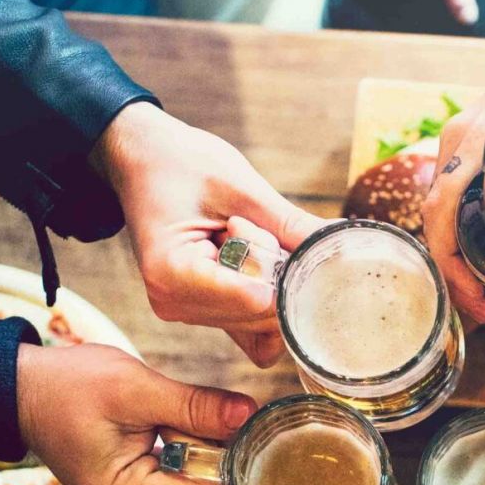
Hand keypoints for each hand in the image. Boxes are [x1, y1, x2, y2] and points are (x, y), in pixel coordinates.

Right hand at [16, 341, 253, 484]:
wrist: (25, 393)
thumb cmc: (68, 388)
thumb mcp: (135, 388)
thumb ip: (195, 406)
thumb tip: (248, 414)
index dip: (227, 458)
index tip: (217, 420)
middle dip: (217, 463)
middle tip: (192, 419)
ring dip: (203, 463)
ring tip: (174, 425)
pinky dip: (189, 465)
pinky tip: (169, 435)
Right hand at [94, 104, 324, 365]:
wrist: (142, 159)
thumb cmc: (180, 163)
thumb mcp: (239, 185)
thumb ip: (288, 224)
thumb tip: (341, 247)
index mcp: (172, 274)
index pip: (255, 301)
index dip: (283, 274)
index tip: (272, 233)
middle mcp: (174, 304)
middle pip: (261, 318)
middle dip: (277, 277)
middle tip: (252, 227)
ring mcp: (185, 311)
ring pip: (259, 324)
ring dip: (269, 283)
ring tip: (238, 237)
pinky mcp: (199, 310)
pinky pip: (249, 326)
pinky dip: (263, 297)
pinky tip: (247, 259)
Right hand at [422, 21, 484, 323]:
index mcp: (478, 144)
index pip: (441, 215)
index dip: (454, 265)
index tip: (482, 297)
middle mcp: (455, 140)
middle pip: (434, 220)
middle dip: (456, 270)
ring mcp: (454, 139)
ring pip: (439, 208)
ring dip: (456, 251)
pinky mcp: (462, 141)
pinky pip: (448, 192)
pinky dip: (459, 227)